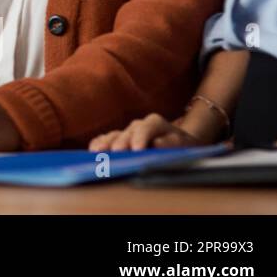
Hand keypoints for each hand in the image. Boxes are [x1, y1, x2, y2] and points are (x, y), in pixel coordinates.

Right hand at [89, 114, 205, 151]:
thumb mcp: (183, 144)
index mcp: (155, 123)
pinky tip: (93, 150)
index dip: (140, 139)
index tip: (136, 150)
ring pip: (115, 135)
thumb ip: (171, 143)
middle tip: (115, 153)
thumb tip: (155, 144)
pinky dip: (100, 144)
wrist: (178, 141)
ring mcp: (127, 131)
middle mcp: (138, 124)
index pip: (145, 128)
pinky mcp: (119, 138)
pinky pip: (107, 139)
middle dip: (121, 143)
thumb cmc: (182, 145)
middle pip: (127, 132)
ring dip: (106, 144)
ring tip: (97, 152)